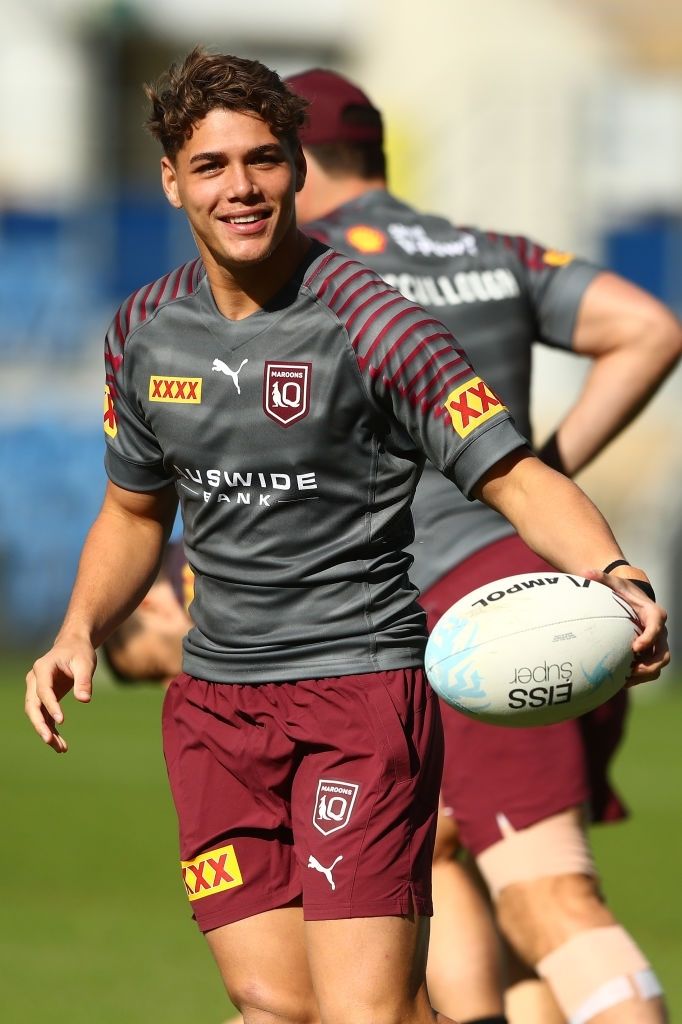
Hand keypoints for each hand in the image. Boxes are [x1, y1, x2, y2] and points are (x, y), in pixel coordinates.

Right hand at [25, 638, 96, 752]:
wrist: (73, 646)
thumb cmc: (79, 652)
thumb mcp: (85, 662)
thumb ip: (84, 680)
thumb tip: (84, 700)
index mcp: (43, 668)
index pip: (43, 690)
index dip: (50, 705)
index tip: (61, 720)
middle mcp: (35, 679)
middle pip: (32, 705)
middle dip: (40, 724)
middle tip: (49, 741)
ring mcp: (36, 690)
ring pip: (36, 714)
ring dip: (46, 732)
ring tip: (61, 748)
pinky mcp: (43, 698)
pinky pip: (44, 717)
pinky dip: (51, 730)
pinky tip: (61, 745)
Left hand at [585, 569, 669, 684]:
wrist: (632, 598)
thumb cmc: (623, 591)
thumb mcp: (613, 583)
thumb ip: (601, 578)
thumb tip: (584, 573)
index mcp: (653, 614)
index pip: (656, 627)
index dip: (649, 639)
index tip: (635, 647)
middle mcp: (659, 631)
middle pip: (663, 654)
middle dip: (650, 665)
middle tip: (631, 671)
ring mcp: (657, 644)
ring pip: (658, 665)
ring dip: (644, 675)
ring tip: (625, 680)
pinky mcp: (650, 652)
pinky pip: (649, 668)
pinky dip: (638, 676)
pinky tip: (620, 681)